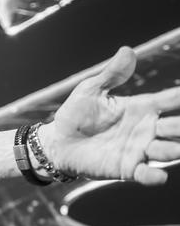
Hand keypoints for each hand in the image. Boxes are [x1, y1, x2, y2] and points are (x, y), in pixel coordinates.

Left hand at [41, 46, 179, 184]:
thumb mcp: (91, 90)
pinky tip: (157, 175)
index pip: (171, 100)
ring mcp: (139, 150)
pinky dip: (154, 176)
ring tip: (173, 148)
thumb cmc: (76, 114)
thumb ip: (111, 74)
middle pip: (177, 127)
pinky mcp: (127, 168)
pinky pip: (146, 174)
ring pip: (168, 150)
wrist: (57, 142)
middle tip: (177, 125)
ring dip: (174, 150)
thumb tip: (127, 50)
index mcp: (142, 107)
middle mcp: (147, 129)